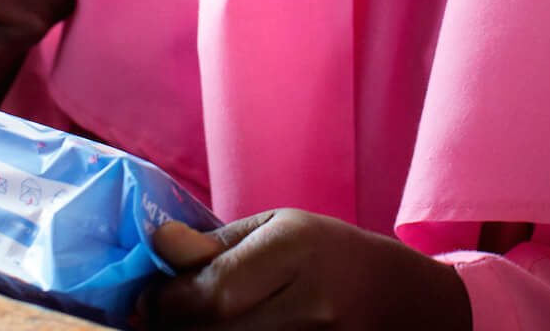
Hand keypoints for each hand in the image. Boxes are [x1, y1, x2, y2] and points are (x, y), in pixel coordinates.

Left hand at [146, 210, 472, 330]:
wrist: (395, 301)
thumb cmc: (325, 255)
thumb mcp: (276, 228)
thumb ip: (216, 244)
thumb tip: (159, 246)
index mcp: (295, 252)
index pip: (211, 293)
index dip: (167, 301)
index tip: (153, 296)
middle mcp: (307, 307)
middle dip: (176, 327)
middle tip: (167, 315)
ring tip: (200, 322)